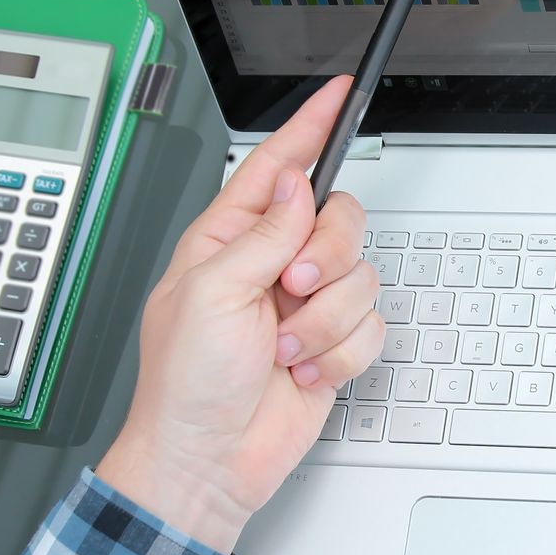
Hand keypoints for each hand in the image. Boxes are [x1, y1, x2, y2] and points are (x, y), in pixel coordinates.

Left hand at [94, 76, 382, 552]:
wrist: (208, 461)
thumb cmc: (185, 385)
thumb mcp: (211, 293)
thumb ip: (263, 234)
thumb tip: (299, 187)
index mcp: (227, 240)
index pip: (278, 167)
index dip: (311, 127)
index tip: (340, 93)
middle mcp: (270, 266)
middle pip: (338, 221)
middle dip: (325, 259)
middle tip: (291, 290)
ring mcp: (304, 306)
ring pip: (360, 278)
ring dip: (324, 323)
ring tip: (282, 349)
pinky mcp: (332, 344)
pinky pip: (370, 328)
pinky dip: (337, 354)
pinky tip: (300, 371)